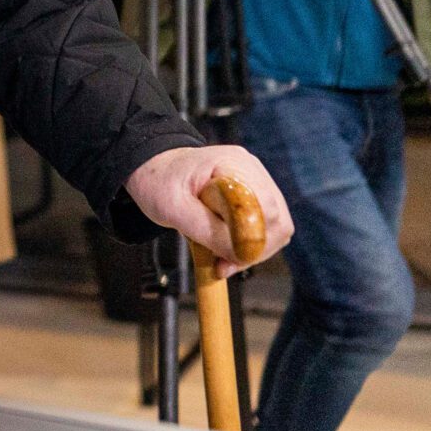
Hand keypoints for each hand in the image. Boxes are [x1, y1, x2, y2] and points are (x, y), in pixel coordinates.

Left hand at [123, 145, 292, 278]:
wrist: (153, 171)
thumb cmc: (159, 184)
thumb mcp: (172, 210)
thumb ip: (207, 230)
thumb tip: (239, 254)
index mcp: (232, 165)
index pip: (266, 207)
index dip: (253, 239)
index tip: (227, 259)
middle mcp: (251, 170)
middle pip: (277, 219)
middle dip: (253, 249)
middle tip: (223, 265)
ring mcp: (255, 180)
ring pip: (276, 226)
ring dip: (252, 250)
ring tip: (222, 259)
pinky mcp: (253, 194)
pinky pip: (265, 226)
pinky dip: (249, 244)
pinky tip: (226, 249)